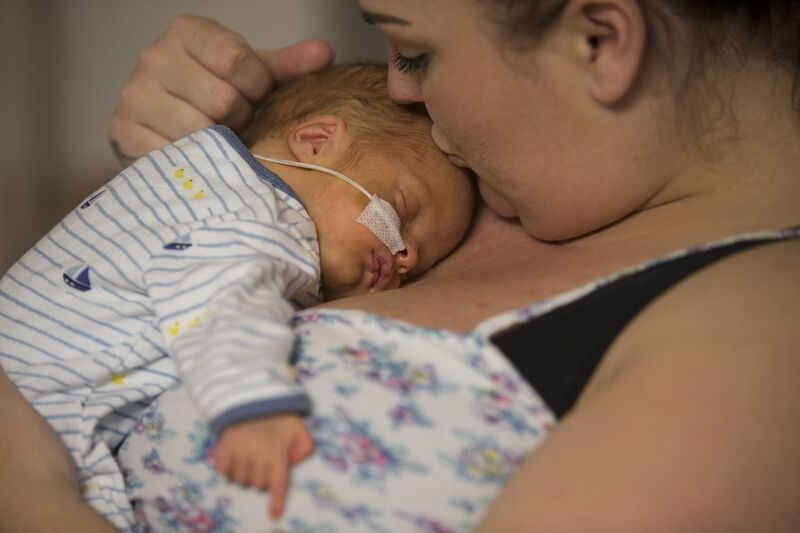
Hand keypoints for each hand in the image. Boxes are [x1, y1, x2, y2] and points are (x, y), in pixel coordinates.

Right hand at [107, 15, 333, 165]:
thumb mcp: (251, 77)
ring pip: (200, 130)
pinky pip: (175, 154)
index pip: (236, 58)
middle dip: (239, 119)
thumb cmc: (214, 96)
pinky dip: (196, 161)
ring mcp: (135, 95)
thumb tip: (324, 52)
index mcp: (187, 32)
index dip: (257, 86)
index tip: (255, 97)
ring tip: (218, 137)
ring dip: (220, 143)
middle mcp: (153, 57)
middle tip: (236, 123)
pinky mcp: (123, 131)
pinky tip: (199, 155)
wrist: (162, 126)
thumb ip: (287, 66)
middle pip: (222, 99)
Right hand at [213, 414, 314, 519]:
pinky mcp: (223, 448)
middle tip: (263, 462)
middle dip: (262, 478)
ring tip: (249, 458)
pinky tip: (236, 457)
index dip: (277, 501)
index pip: (278, 483)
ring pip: (240, 481)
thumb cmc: (277, 414)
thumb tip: (294, 464)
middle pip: (258, 485)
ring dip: (245, 475)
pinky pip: (224, 472)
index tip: (274, 515)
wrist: (251, 395)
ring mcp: (238, 453)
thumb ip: (305, 447)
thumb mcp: (299, 427)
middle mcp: (257, 455)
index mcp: (277, 452)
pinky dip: (229, 469)